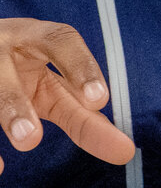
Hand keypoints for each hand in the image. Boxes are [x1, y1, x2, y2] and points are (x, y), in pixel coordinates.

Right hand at [0, 19, 134, 174]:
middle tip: (31, 140)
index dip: (80, 67)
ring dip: (1, 113)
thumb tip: (122, 149)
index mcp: (34, 38)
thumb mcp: (51, 86)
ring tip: (23, 141)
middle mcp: (0, 46)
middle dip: (14, 104)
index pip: (60, 41)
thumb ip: (82, 113)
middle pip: (2, 73)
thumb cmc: (22, 71)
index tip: (100, 101)